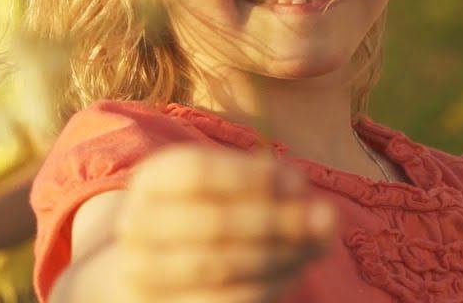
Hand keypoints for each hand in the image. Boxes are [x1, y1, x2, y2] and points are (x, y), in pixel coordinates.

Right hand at [115, 145, 335, 302]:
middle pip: (211, 221)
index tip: (297, 181)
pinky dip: (267, 287)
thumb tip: (326, 217)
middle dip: (277, 221)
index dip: (250, 176)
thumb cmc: (207, 212)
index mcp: (152, 179)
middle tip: (326, 217)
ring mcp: (142, 271)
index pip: (196, 172)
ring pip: (218, 267)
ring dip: (279, 257)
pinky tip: (293, 272)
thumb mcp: (231, 187)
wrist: (149, 267)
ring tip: (315, 246)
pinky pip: (222, 302)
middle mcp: (136, 223)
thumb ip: (276, 189)